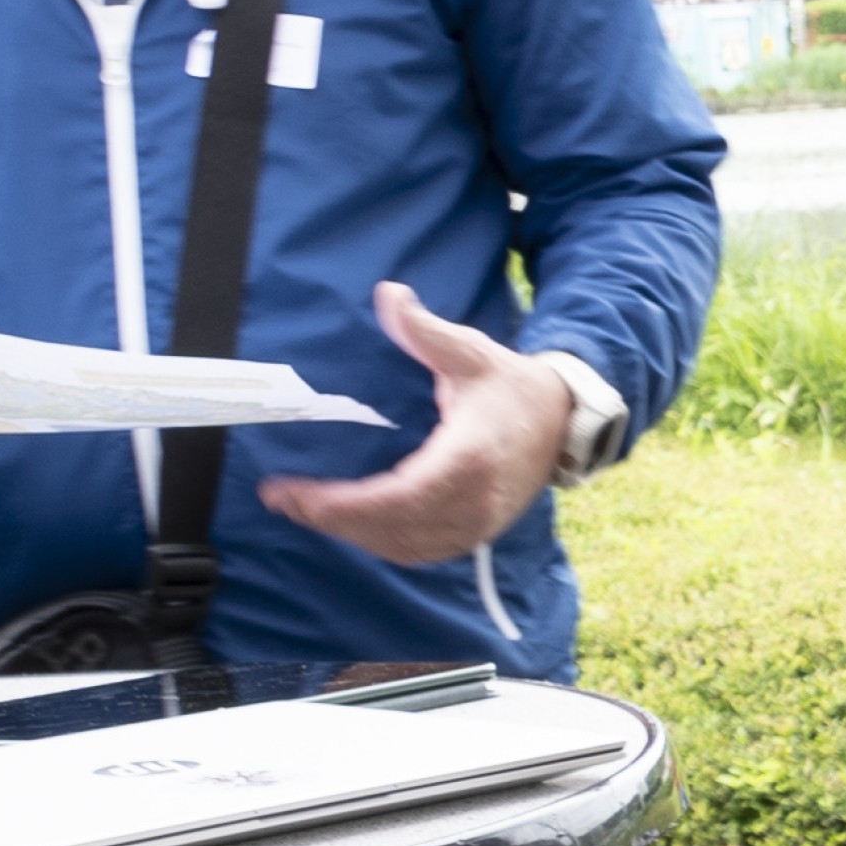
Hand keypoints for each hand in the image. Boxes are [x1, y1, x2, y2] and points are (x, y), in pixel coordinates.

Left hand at [257, 282, 575, 565]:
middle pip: (391, 528)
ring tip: (306, 510)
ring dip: (350, 534)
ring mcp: (478, 523)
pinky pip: (420, 551)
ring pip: (402, 546)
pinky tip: (350, 525)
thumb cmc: (512, 386)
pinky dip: (380, 543)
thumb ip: (425, 330)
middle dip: (331, 519)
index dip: (342, 504)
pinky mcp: (477, 532)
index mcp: (469, 459)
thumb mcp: (471, 352)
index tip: (293, 492)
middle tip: (282, 499)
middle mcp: (475, 502)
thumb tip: (388, 294)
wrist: (564, 420)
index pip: (398, 497)